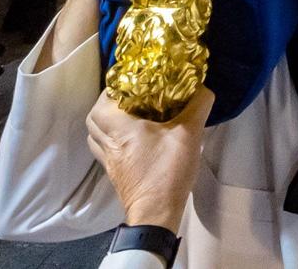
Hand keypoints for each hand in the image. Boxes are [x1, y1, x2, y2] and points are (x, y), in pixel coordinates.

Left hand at [85, 88, 212, 231]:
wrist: (156, 214)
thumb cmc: (168, 172)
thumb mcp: (189, 135)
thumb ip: (198, 107)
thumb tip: (205, 88)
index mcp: (121, 130)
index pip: (102, 103)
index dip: (111, 90)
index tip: (129, 82)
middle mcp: (110, 144)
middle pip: (92, 120)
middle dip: (106, 105)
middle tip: (127, 98)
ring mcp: (109, 162)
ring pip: (95, 136)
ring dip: (104, 123)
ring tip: (126, 116)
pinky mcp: (114, 174)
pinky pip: (103, 150)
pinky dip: (110, 140)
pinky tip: (129, 139)